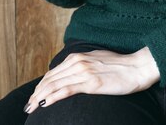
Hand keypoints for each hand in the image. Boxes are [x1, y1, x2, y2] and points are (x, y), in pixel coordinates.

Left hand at [23, 47, 159, 113]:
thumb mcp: (97, 61)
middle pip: (50, 79)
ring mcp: (83, 72)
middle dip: (36, 94)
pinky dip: (53, 97)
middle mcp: (78, 62)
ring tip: (31, 109)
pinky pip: (66, 90)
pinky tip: (44, 104)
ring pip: (54, 85)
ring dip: (40, 97)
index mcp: (78, 56)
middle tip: (28, 107)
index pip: (53, 73)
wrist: (137, 67)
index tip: (34, 97)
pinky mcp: (90, 83)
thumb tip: (72, 75)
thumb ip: (83, 66)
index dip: (41, 85)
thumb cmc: (120, 66)